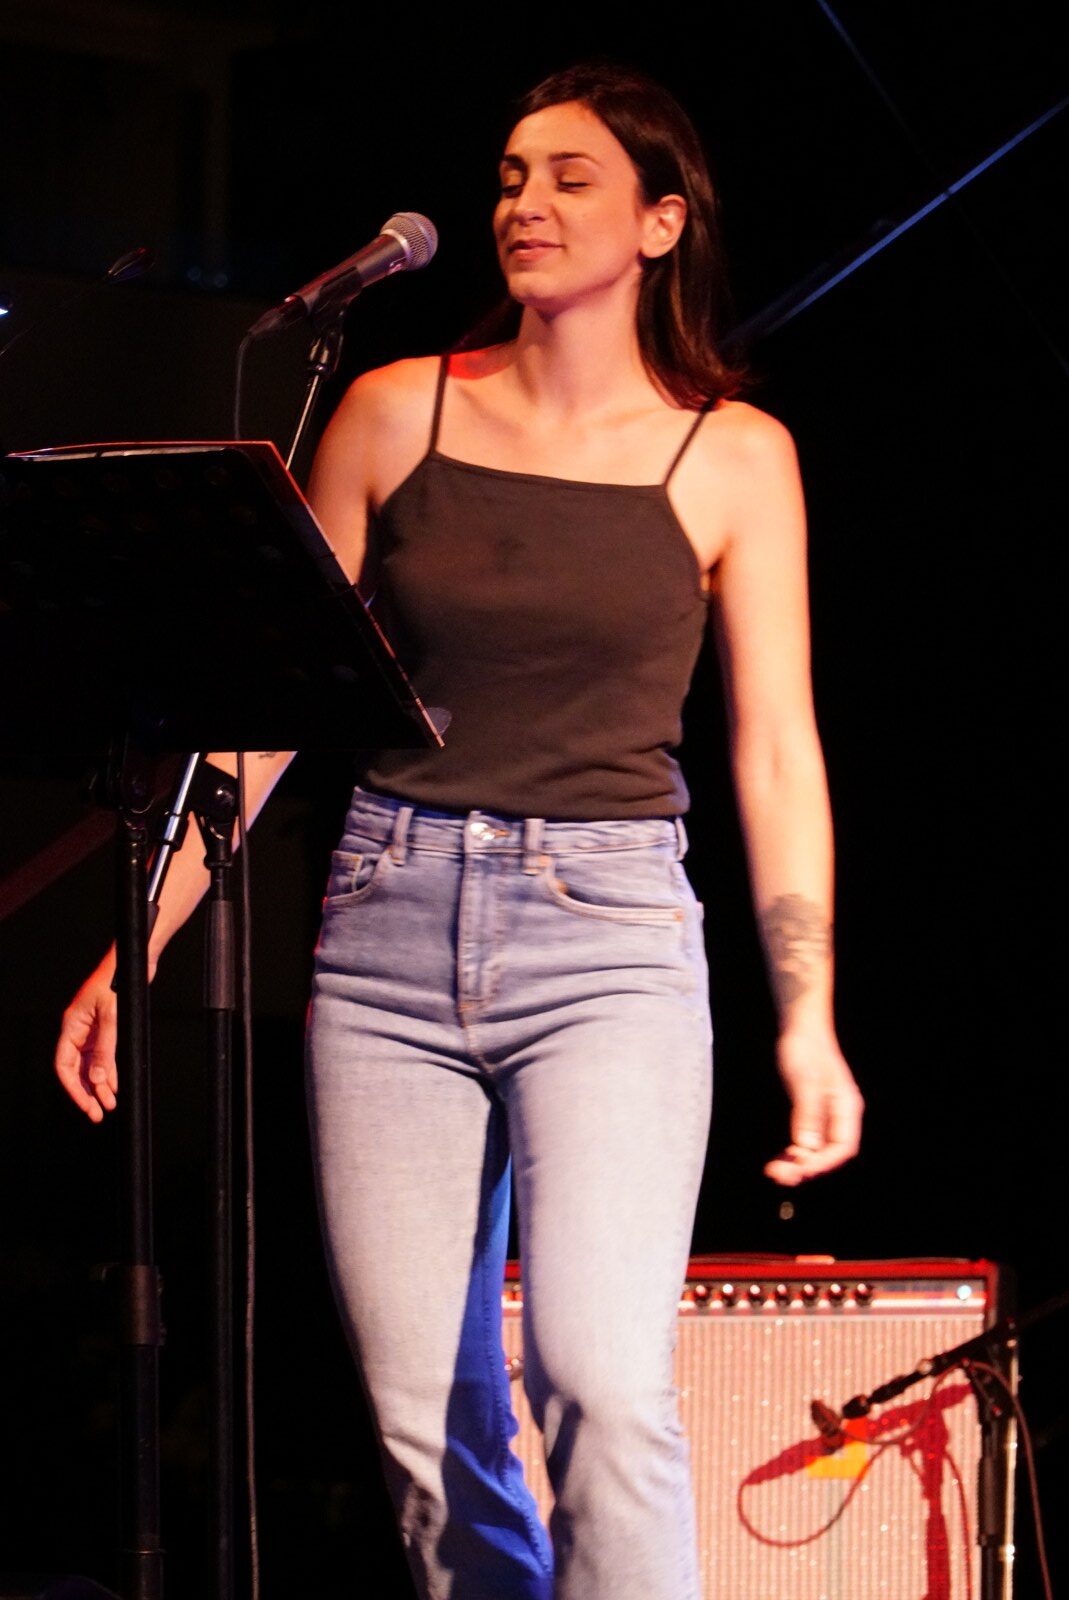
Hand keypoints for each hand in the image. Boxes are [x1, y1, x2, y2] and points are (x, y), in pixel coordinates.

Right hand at [54, 958, 119, 1122]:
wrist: (132, 961)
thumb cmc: (118, 981)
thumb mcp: (112, 1017)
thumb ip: (106, 1050)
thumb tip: (99, 1080)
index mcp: (72, 1026)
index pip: (64, 1065)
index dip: (73, 1088)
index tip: (86, 1105)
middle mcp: (79, 1030)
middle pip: (76, 1069)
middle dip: (86, 1093)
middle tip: (98, 1114)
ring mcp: (92, 1030)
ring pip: (91, 1066)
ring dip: (100, 1086)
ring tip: (109, 1105)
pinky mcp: (106, 1028)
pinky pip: (103, 1056)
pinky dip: (109, 1072)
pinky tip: (115, 1086)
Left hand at [764, 1026, 862, 1185]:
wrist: (799, 1024)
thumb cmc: (806, 1046)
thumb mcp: (805, 1080)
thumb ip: (807, 1113)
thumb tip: (806, 1147)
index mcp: (846, 1107)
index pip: (843, 1147)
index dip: (823, 1162)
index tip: (801, 1170)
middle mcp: (838, 1115)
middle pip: (828, 1152)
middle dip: (806, 1167)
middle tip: (779, 1176)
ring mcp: (824, 1114)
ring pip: (815, 1149)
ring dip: (797, 1163)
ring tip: (775, 1171)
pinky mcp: (809, 1112)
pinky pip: (804, 1140)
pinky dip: (792, 1152)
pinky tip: (779, 1158)